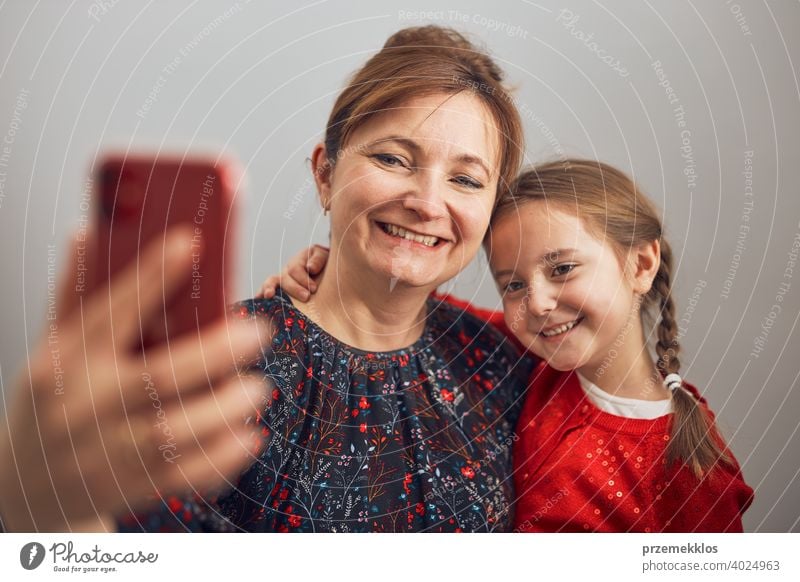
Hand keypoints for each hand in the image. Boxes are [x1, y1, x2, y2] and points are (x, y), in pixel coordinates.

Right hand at [0, 228, 271, 531]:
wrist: (27, 487)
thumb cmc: (50, 402)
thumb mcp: (51, 346)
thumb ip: (75, 294)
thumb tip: (89, 234)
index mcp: (67, 361)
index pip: (111, 312)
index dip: (152, 277)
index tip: (191, 243)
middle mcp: (88, 405)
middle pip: (159, 377)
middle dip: (216, 353)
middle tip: (258, 332)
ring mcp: (110, 451)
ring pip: (177, 432)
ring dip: (227, 408)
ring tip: (257, 387)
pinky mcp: (133, 486)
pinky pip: (185, 476)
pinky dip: (223, 457)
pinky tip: (248, 435)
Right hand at [256, 244, 328, 300]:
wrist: (327, 270)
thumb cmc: (326, 263)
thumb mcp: (324, 256)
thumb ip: (318, 259)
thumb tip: (310, 268)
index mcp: (298, 260)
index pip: (295, 269)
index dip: (303, 278)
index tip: (314, 288)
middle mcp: (287, 270)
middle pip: (285, 278)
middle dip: (295, 288)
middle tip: (306, 296)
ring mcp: (282, 280)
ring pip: (271, 282)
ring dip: (269, 288)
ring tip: (268, 295)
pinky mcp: (280, 290)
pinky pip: (267, 290)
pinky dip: (261, 294)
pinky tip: (258, 300)